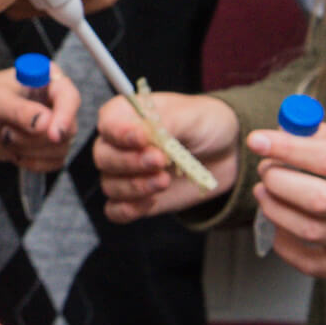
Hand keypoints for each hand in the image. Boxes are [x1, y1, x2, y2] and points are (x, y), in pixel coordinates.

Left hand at [0, 67, 79, 168]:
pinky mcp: (41, 146)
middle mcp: (51, 100)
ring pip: (61, 148)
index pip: (70, 97)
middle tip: (6, 133)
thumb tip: (46, 124)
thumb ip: (20, 111)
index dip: (65, 116)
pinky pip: (54, 162)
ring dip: (31, 151)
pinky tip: (13, 154)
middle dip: (35, 138)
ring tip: (5, 138)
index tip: (53, 133)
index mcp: (45, 77)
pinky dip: (34, 163)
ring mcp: (48, 124)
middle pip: (68, 128)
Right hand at [93, 91, 239, 221]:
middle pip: (103, 157)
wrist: (222, 152)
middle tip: (160, 161)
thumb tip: (148, 132)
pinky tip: (152, 201)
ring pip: (110, 185)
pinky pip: (115, 210)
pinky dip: (128, 210)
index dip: (121, 132)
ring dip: (135, 186)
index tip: (143, 138)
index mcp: (125, 114)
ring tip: (165, 181)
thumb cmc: (201, 123)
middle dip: (130, 162)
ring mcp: (123, 172)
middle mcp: (117, 143)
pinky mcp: (133, 197)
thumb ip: (167, 121)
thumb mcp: (191, 115)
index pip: (109, 123)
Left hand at [247, 119, 325, 279]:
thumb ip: (325, 134)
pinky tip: (278, 228)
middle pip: (317, 199)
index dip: (286, 149)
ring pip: (311, 231)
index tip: (257, 140)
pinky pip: (315, 264)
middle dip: (278, 182)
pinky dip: (287, 247)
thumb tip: (283, 130)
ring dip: (276, 211)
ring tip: (266, 195)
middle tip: (265, 171)